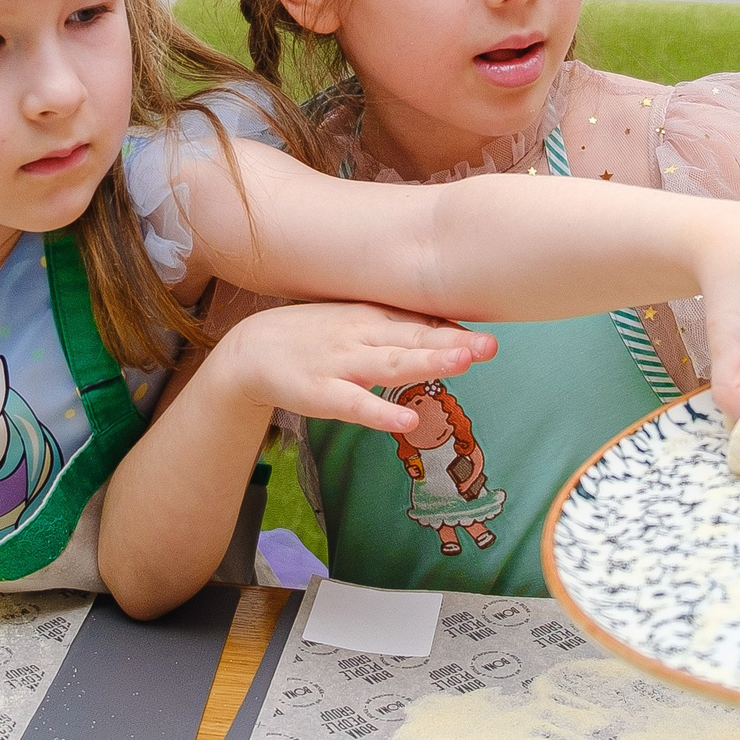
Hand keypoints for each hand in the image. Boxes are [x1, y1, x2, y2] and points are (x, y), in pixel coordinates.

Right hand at [205, 304, 496, 432]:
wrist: (250, 350)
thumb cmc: (312, 335)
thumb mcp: (355, 321)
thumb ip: (398, 327)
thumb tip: (449, 332)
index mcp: (372, 316)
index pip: (420, 321)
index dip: (454, 329)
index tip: (488, 334)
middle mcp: (361, 335)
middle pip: (413, 338)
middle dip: (453, 342)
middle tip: (490, 346)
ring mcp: (341, 363)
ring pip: (390, 363)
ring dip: (427, 362)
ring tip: (464, 363)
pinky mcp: (320, 393)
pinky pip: (355, 405)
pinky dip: (380, 414)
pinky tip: (407, 424)